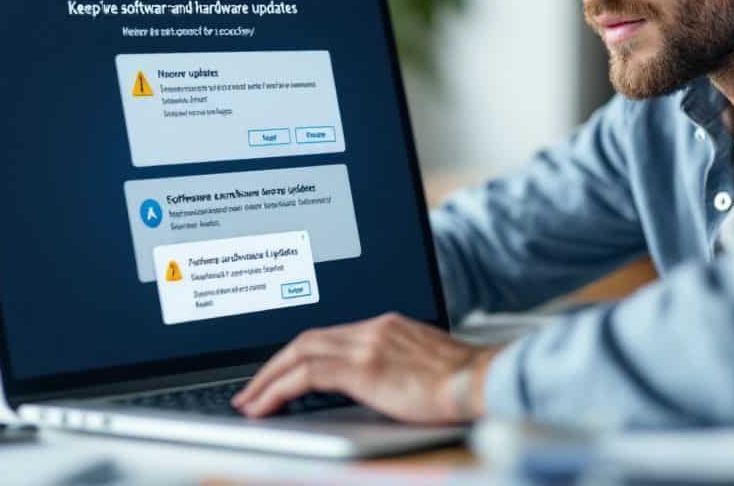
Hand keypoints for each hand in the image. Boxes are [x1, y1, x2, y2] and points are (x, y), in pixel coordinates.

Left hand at [231, 312, 497, 423]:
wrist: (485, 381)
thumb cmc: (463, 384)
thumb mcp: (421, 367)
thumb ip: (392, 367)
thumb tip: (373, 387)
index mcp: (385, 326)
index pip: (326, 336)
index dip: (295, 357)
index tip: (278, 378)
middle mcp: (372, 328)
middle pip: (305, 340)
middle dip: (271, 367)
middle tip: (249, 392)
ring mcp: (368, 344)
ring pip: (298, 353)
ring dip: (266, 379)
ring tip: (249, 403)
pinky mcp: (365, 367)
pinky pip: (306, 375)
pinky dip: (278, 389)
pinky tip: (264, 407)